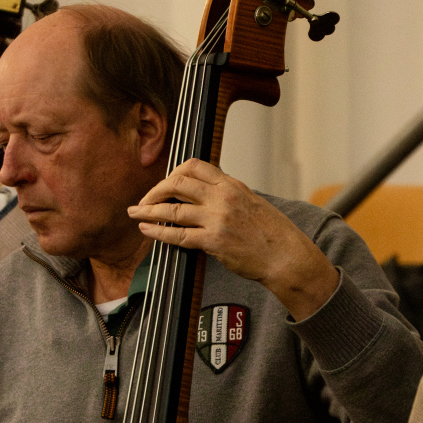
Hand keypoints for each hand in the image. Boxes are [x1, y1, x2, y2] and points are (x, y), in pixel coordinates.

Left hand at [128, 159, 339, 319]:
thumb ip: (228, 196)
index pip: (194, 166)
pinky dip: (158, 232)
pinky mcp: (214, 241)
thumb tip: (205, 195)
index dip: (173, 172)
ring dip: (148, 211)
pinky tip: (147, 231)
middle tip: (144, 201)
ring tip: (136, 214)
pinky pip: (178, 235)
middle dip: (155, 191)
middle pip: (177, 183)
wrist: (286, 256)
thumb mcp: (252, 202)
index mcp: (232, 185)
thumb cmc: (273, 234)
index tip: (165, 183)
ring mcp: (217, 219)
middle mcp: (223, 197)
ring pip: (173, 209)